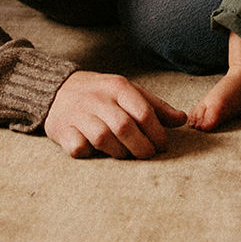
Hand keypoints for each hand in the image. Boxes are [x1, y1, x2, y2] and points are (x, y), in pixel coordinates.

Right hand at [44, 70, 186, 158]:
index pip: (143, 111)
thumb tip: (182, 120)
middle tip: (148, 155)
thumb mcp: (128, 92)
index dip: (156, 132)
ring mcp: (79, 114)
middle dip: (141, 146)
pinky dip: (88, 153)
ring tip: (126, 155)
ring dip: (119, 152)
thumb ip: (155, 106)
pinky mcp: (62, 129)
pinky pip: (78, 147)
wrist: (58, 90)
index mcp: (118, 86)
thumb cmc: (101, 94)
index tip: (163, 145)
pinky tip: (95, 153)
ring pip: (103, 138)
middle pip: (124, 127)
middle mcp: (98, 98)